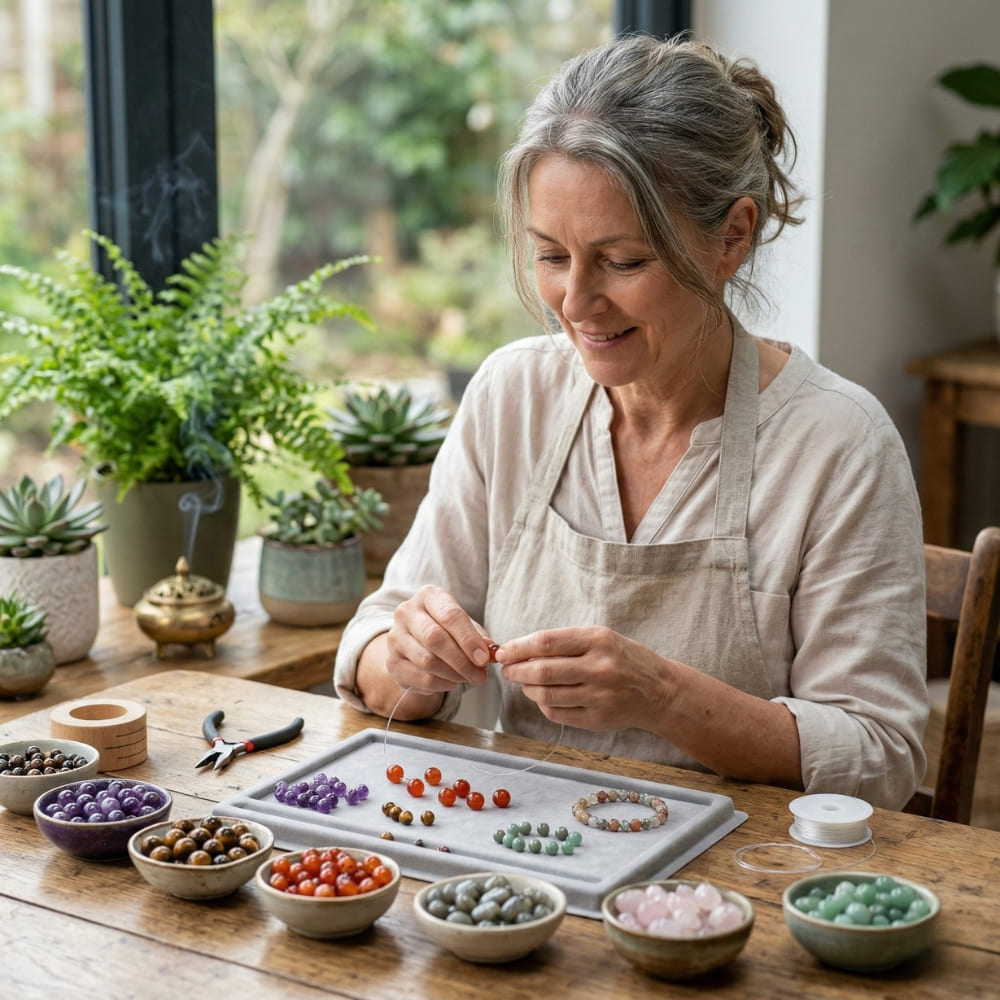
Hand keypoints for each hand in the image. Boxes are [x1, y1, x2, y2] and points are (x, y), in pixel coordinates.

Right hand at [383, 584, 493, 694]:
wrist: (413, 642)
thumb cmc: (445, 629)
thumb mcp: (463, 625)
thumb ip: (477, 636)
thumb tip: (491, 651)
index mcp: (428, 596)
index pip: (450, 615)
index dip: (469, 639)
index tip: (484, 658)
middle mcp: (406, 612)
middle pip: (435, 638)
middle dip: (462, 660)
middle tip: (480, 675)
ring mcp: (395, 637)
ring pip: (427, 660)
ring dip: (454, 674)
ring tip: (468, 678)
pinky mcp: (391, 662)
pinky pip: (420, 678)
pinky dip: (442, 684)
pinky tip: (452, 682)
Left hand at [496, 626, 668, 731]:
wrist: (660, 691)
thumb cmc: (624, 659)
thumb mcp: (601, 638)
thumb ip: (565, 643)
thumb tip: (520, 650)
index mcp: (599, 641)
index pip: (546, 642)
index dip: (519, 647)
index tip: (504, 651)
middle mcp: (599, 668)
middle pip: (542, 671)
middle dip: (517, 671)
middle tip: (508, 669)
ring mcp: (599, 697)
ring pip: (546, 695)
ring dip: (527, 689)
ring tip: (525, 682)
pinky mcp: (597, 720)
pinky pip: (557, 713)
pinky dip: (543, 705)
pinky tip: (544, 697)